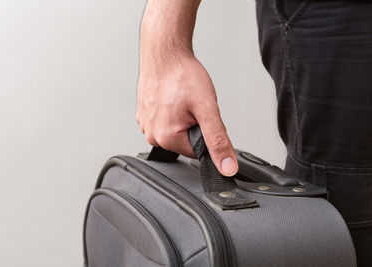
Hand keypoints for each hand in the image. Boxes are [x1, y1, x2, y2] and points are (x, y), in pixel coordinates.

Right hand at [137, 52, 237, 175]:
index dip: (206, 133)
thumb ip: (218, 141)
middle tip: (192, 104)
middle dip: (194, 125)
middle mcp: (152, 135)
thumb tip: (227, 167)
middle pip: (185, 142)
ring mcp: (145, 124)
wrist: (164, 52)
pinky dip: (172, 111)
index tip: (202, 115)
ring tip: (181, 98)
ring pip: (175, 131)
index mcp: (166, 138)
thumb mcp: (207, 109)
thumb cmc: (182, 75)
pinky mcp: (144, 114)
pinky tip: (172, 97)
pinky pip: (164, 121)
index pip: (197, 152)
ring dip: (183, 118)